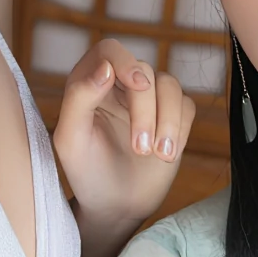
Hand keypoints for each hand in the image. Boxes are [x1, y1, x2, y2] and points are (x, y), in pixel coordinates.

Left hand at [51, 38, 195, 256]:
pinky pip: (186, 106)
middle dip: (146, 110)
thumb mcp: (71, 140)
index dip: (125, 62)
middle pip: (144, 72)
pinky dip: (180, 129)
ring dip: (168, 121)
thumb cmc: (86, 172)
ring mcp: (149, 100)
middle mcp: (120, 85)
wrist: (115, 205)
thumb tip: (105, 68)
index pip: (110, 51)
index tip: (136, 85)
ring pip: (170, 86)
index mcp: (91, 83)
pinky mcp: (172, 117)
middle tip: (141, 148)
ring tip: (159, 155)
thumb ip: (79, 99)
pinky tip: (167, 154)